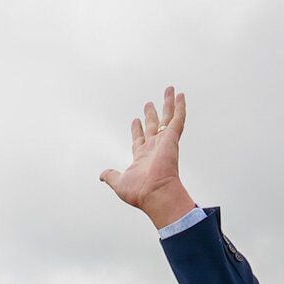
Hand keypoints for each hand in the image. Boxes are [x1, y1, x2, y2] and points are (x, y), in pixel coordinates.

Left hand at [99, 85, 194, 227]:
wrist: (156, 193)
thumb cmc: (139, 192)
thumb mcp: (119, 182)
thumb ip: (111, 176)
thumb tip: (102, 175)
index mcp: (142, 157)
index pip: (139, 139)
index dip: (137, 130)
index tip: (135, 120)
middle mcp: (154, 148)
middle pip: (153, 126)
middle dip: (151, 115)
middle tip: (149, 104)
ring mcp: (164, 142)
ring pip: (167, 118)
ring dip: (168, 104)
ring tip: (169, 90)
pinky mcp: (172, 139)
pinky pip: (177, 120)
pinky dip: (180, 107)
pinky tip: (181, 96)